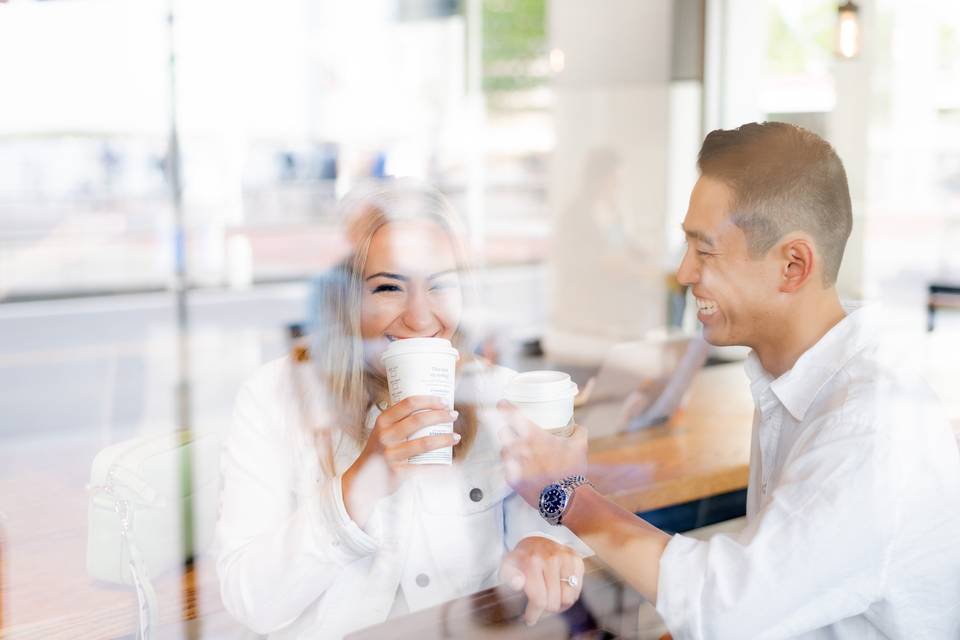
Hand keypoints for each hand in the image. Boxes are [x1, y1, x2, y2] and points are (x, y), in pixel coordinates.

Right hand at [342, 395, 458, 525]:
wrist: (362, 481)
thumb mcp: (382, 432)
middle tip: (453, 415)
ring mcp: (391, 454)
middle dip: (441, 416)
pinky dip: (438, 466)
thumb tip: (429, 409)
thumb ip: (398, 421)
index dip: (429, 400)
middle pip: (419, 420)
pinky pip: (423, 468)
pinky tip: (449, 463)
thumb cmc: (378, 453)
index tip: (443, 402)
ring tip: (456, 437)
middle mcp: (385, 436)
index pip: (408, 403)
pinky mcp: (397, 472)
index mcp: (383, 421)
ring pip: (424, 443)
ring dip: (445, 439)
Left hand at [497, 400, 587, 507]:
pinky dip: (511, 468)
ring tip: (517, 453)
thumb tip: (576, 426)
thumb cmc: (572, 471)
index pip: (513, 415)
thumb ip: (579, 432)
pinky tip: (519, 469)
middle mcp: (520, 448)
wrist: (566, 498)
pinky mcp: (511, 480)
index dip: (505, 407)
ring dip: (508, 450)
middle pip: (503, 432)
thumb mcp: (580, 446)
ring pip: (502, 451)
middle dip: (507, 431)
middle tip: (513, 433)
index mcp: (535, 436)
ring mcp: (514, 465)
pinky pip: (506, 468)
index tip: (502, 403)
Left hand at [499, 537, 584, 625]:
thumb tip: (518, 584)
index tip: (530, 619)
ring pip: (568, 598)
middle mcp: (551, 558)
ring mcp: (566, 558)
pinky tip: (559, 589)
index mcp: (532, 561)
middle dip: (545, 609)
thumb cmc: (521, 559)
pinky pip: (577, 589)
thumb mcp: (508, 567)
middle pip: (554, 602)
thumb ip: (509, 577)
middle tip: (540, 605)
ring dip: (559, 603)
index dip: (534, 614)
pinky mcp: (576, 559)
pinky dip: (569, 594)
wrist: (536, 540)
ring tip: (550, 598)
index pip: (539, 599)